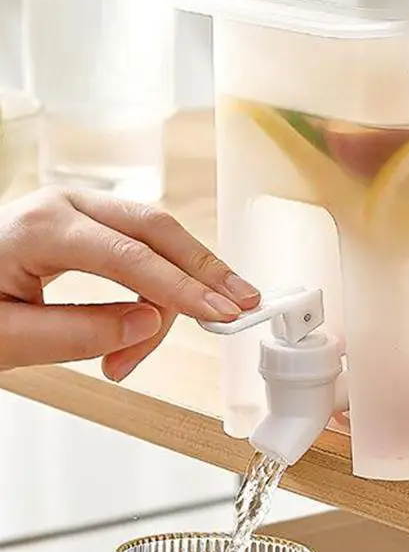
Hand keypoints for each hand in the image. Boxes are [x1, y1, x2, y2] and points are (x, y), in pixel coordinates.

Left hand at [0, 188, 259, 379]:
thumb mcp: (3, 339)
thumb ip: (78, 333)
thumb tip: (150, 322)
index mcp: (40, 226)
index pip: (132, 258)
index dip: (183, 291)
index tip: (222, 316)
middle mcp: (63, 204)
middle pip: (157, 230)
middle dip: (204, 272)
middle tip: (241, 306)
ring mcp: (74, 208)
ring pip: (154, 236)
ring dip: (177, 285)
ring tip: (155, 346)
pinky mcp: (81, 223)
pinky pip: (138, 244)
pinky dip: (156, 280)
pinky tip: (159, 315)